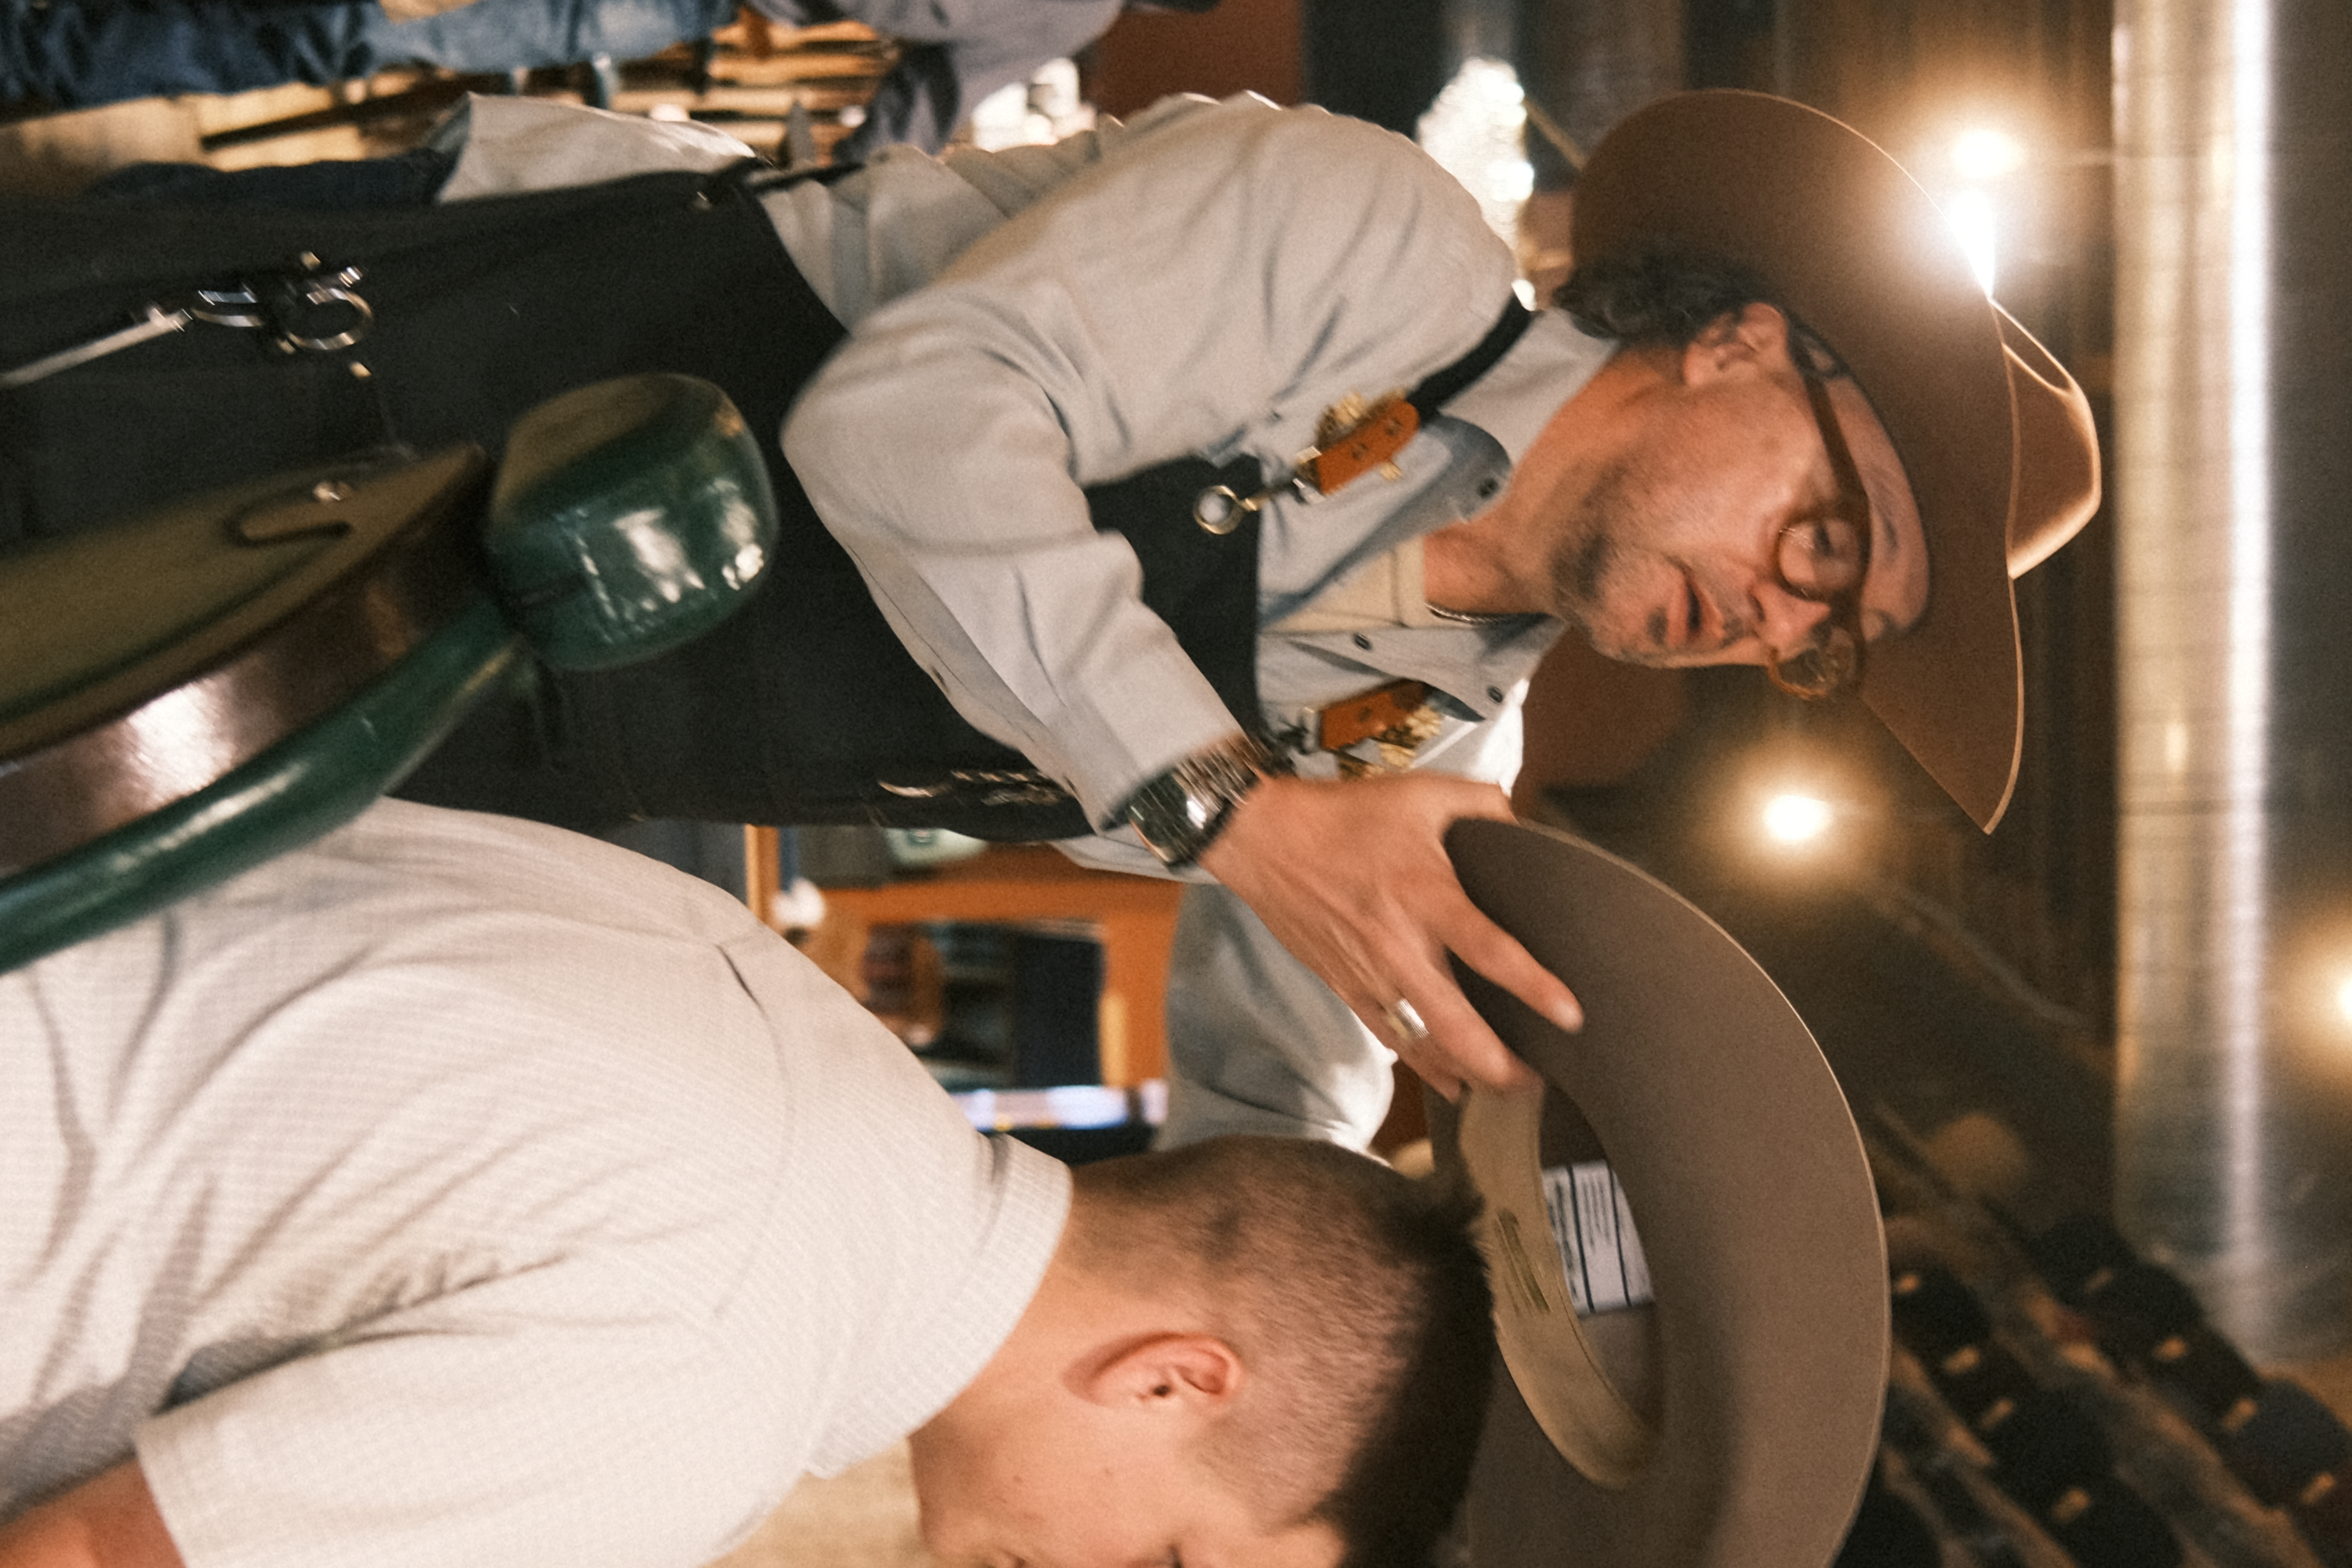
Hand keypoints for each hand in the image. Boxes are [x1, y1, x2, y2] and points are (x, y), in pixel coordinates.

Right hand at [1197, 773, 1580, 1097]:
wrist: (1265, 841)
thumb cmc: (1343, 817)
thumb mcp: (1420, 793)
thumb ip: (1481, 803)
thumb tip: (1521, 821)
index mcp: (1427, 897)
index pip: (1490, 951)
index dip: (1534, 987)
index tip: (1571, 1015)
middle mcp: (1400, 948)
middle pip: (1458, 1027)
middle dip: (1502, 1065)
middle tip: (1541, 1079)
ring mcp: (1370, 976)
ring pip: (1425, 1046)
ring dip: (1468, 1074)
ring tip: (1507, 1089)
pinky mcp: (1347, 988)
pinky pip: (1392, 1040)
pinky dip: (1425, 1066)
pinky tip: (1452, 1082)